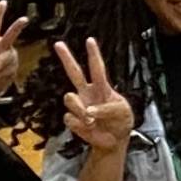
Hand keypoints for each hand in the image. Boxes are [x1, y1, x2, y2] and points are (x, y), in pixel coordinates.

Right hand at [52, 37, 134, 153]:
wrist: (115, 140)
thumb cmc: (121, 121)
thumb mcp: (122, 112)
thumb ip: (108, 109)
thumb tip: (89, 111)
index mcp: (102, 87)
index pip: (97, 68)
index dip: (94, 54)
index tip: (90, 40)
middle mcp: (87, 92)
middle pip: (74, 72)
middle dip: (66, 58)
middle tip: (58, 44)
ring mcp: (79, 105)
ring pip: (69, 98)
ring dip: (80, 110)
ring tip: (92, 120)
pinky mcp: (72, 119)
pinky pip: (70, 118)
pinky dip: (81, 125)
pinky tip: (89, 127)